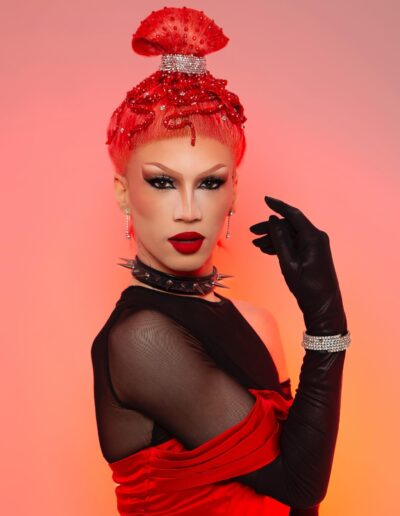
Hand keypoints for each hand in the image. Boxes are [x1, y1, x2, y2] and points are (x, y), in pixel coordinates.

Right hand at [249, 196, 346, 335]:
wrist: (323, 306)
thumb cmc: (307, 288)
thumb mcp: (288, 263)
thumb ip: (280, 240)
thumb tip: (273, 220)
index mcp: (313, 237)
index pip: (293, 214)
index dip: (278, 206)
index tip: (265, 199)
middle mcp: (316, 237)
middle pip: (290, 225)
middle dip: (270, 227)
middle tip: (252, 232)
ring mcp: (316, 245)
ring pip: (291, 235)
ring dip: (274, 238)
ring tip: (256, 244)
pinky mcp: (313, 253)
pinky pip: (295, 243)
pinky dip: (281, 245)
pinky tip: (267, 250)